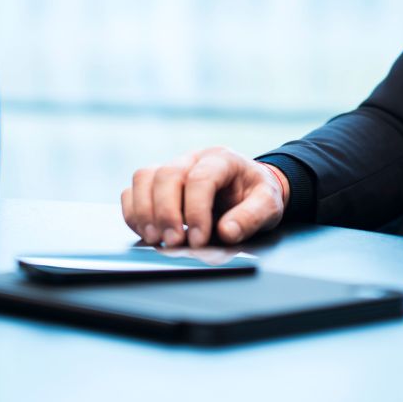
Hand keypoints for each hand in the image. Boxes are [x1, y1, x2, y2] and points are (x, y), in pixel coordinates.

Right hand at [121, 146, 288, 248]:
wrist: (248, 189)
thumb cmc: (256, 195)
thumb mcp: (269, 205)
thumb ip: (252, 217)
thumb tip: (227, 232)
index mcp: (222, 159)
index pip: (201, 178)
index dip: (196, 210)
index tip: (199, 240)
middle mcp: (192, 158)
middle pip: (167, 174)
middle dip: (167, 212)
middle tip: (174, 242)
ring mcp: (172, 168)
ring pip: (144, 178)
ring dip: (145, 211)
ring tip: (156, 239)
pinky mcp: (156, 183)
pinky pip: (133, 190)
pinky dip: (134, 213)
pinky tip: (148, 233)